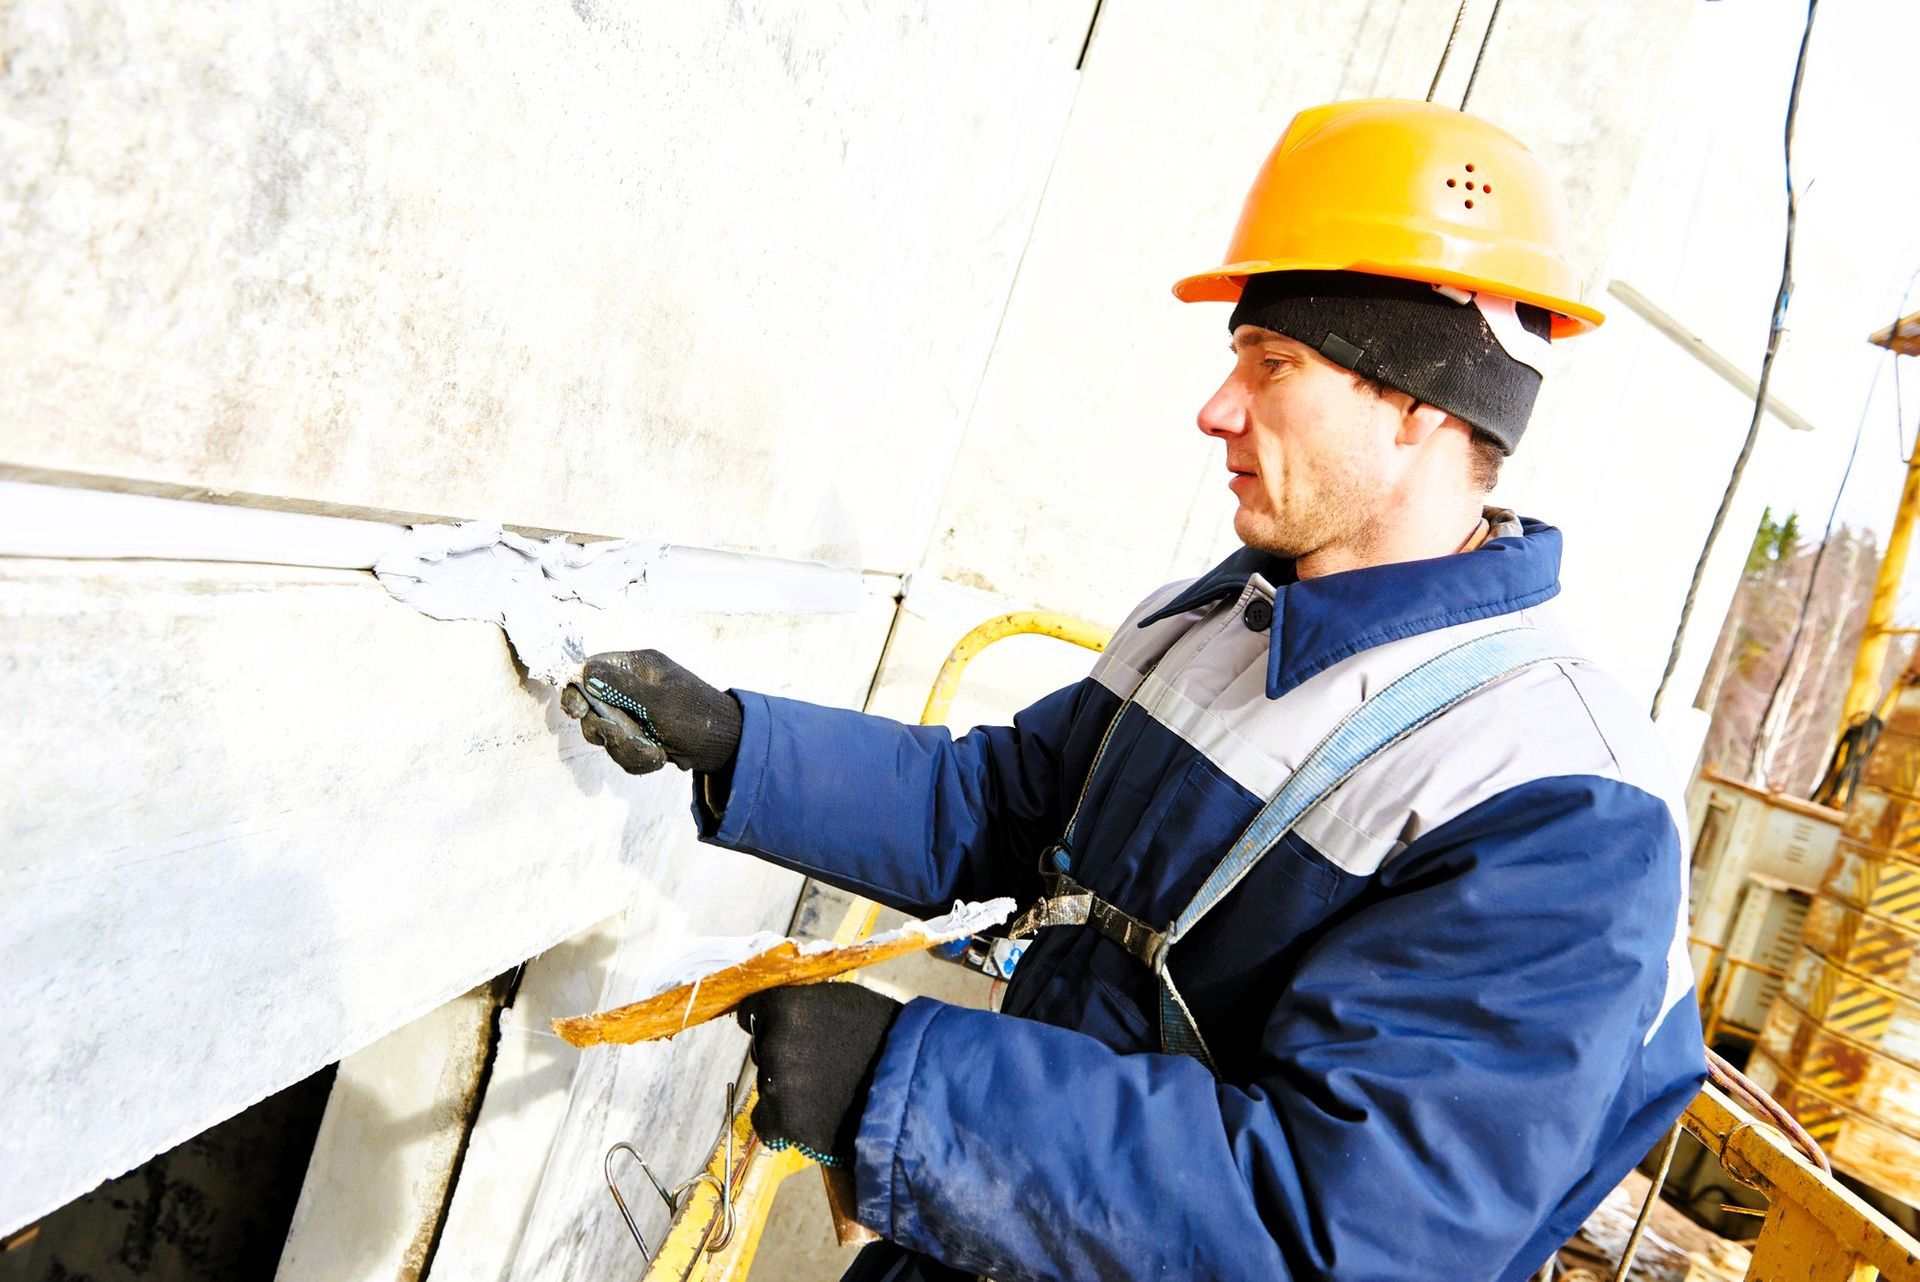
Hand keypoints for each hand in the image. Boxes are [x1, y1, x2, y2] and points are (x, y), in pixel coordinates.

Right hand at [560, 649, 742, 775]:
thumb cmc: (697, 717)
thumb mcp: (658, 702)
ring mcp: (634, 711)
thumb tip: (585, 672)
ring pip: (606, 733)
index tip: (576, 711)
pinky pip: (620, 748)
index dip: (578, 689)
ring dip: (627, 749)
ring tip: (656, 752)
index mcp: (638, 666)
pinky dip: (637, 758)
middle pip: (592, 706)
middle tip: (624, 738)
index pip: (592, 669)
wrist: (725, 747)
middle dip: (608, 730)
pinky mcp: (638, 733)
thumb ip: (621, 688)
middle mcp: (632, 686)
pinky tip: (660, 756)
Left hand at [735, 983, 900, 1167]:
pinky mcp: (787, 1123)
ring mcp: (778, 1086)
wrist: (912, 1082)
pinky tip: (811, 1117)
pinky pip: (768, 1124)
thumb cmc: (885, 1033)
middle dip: (783, 1056)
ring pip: (766, 1087)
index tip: (785, 1031)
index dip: (768, 1021)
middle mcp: (774, 1044)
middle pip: (762, 1050)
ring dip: (786, 1090)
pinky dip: (783, 1124)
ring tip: (825, 1092)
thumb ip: (804, 1006)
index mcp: (785, 1007)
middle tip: (818, 1064)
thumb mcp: (841, 1001)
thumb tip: (781, 1012)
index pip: (751, 1012)